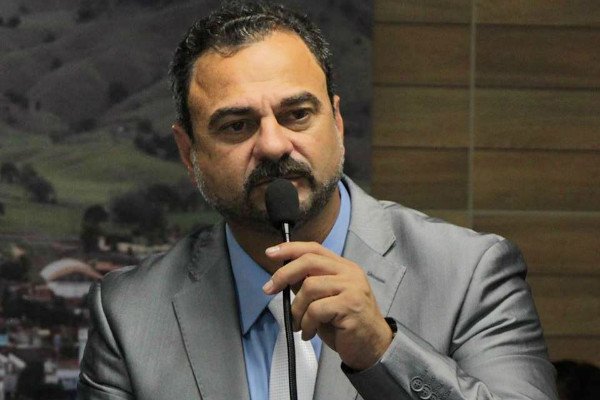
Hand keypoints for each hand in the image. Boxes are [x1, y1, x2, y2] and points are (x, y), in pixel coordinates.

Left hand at [262, 241, 392, 370]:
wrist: (372, 346)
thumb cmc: (345, 324)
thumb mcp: (325, 299)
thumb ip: (309, 285)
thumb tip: (284, 276)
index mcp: (343, 267)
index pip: (314, 248)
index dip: (290, 248)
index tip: (270, 253)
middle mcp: (349, 272)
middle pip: (308, 262)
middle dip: (284, 274)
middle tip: (269, 289)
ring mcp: (352, 287)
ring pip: (309, 287)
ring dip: (296, 309)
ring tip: (298, 324)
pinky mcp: (350, 305)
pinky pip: (316, 310)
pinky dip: (306, 324)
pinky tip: (308, 333)